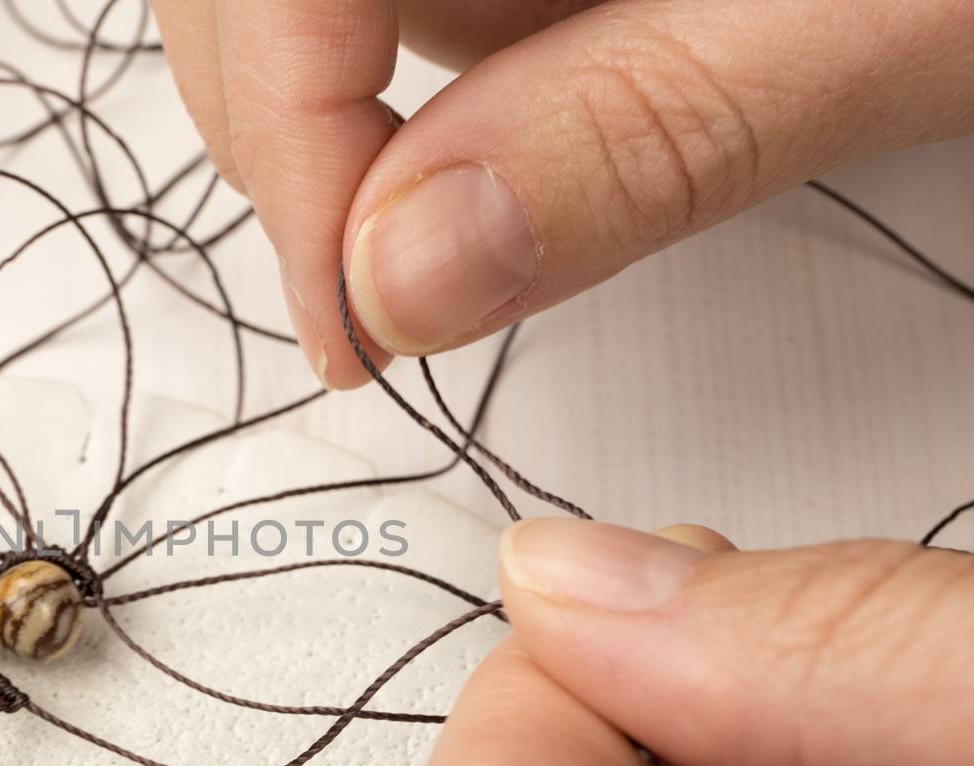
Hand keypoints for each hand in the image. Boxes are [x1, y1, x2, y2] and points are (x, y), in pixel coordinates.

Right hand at [151, 0, 973, 386]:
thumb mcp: (889, 12)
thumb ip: (637, 137)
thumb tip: (405, 274)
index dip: (291, 150)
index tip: (351, 320)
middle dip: (315, 134)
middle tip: (401, 276)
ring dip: (391, 90)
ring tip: (562, 122)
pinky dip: (466, 44)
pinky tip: (576, 57)